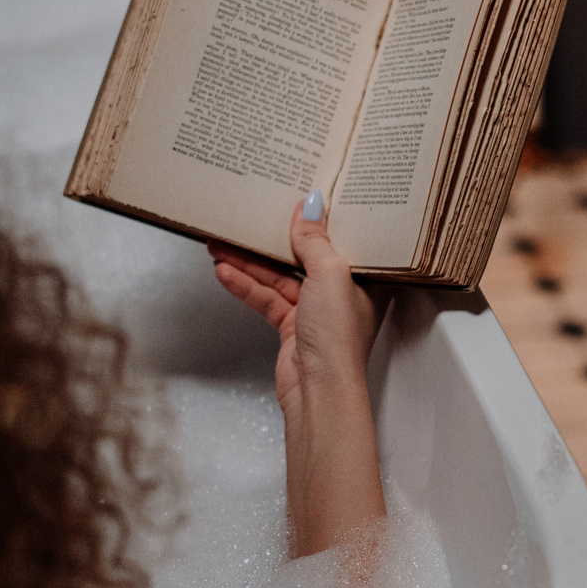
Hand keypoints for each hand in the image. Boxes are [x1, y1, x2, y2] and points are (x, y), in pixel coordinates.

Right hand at [208, 198, 388, 413]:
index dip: (322, 220)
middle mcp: (343, 294)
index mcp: (365, 278)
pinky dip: (246, 286)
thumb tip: (311, 206)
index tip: (298, 198)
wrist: (318, 388)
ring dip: (250, 263)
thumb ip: (315, 240)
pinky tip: (226, 272)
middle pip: (304, 257)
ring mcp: (317, 312)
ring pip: (279, 278)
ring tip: (221, 244)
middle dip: (272, 241)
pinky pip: (267, 299)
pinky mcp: (293, 327)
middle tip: (247, 221)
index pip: (342, 240)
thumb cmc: (338, 338)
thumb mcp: (330, 273)